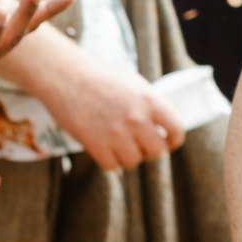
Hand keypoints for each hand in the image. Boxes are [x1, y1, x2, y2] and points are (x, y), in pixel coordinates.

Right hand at [25, 43, 186, 170]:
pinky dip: (110, 161)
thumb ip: (149, 104)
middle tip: (141, 145)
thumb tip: (161, 125)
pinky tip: (106, 149)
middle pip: (157, 151)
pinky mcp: (95, 144)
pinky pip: (112, 166)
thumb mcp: (133, 83)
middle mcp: (136, 118)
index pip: (176, 128)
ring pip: (134, 161)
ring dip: (129, 156)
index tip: (170, 143)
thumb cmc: (99, 76)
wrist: (65, 75)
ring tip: (121, 145)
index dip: (174, 140)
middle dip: (150, 150)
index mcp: (149, 99)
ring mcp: (115, 132)